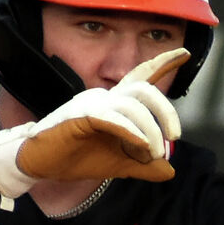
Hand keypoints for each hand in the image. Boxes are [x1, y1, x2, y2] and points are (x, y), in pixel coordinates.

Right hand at [0, 48, 188, 191]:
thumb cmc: (74, 158)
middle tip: (174, 136)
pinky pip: (112, 118)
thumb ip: (143, 166)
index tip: (185, 52)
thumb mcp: (118, 165)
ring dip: (150, 131)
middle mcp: (105, 96)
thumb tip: (170, 172)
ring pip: (133, 105)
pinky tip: (141, 145)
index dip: (162, 63)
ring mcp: (92, 103)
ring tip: (154, 153)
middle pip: (145, 89)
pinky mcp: (80, 116)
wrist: (38, 164)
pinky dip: (131, 131)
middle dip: (166, 111)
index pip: (141, 77)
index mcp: (114, 103)